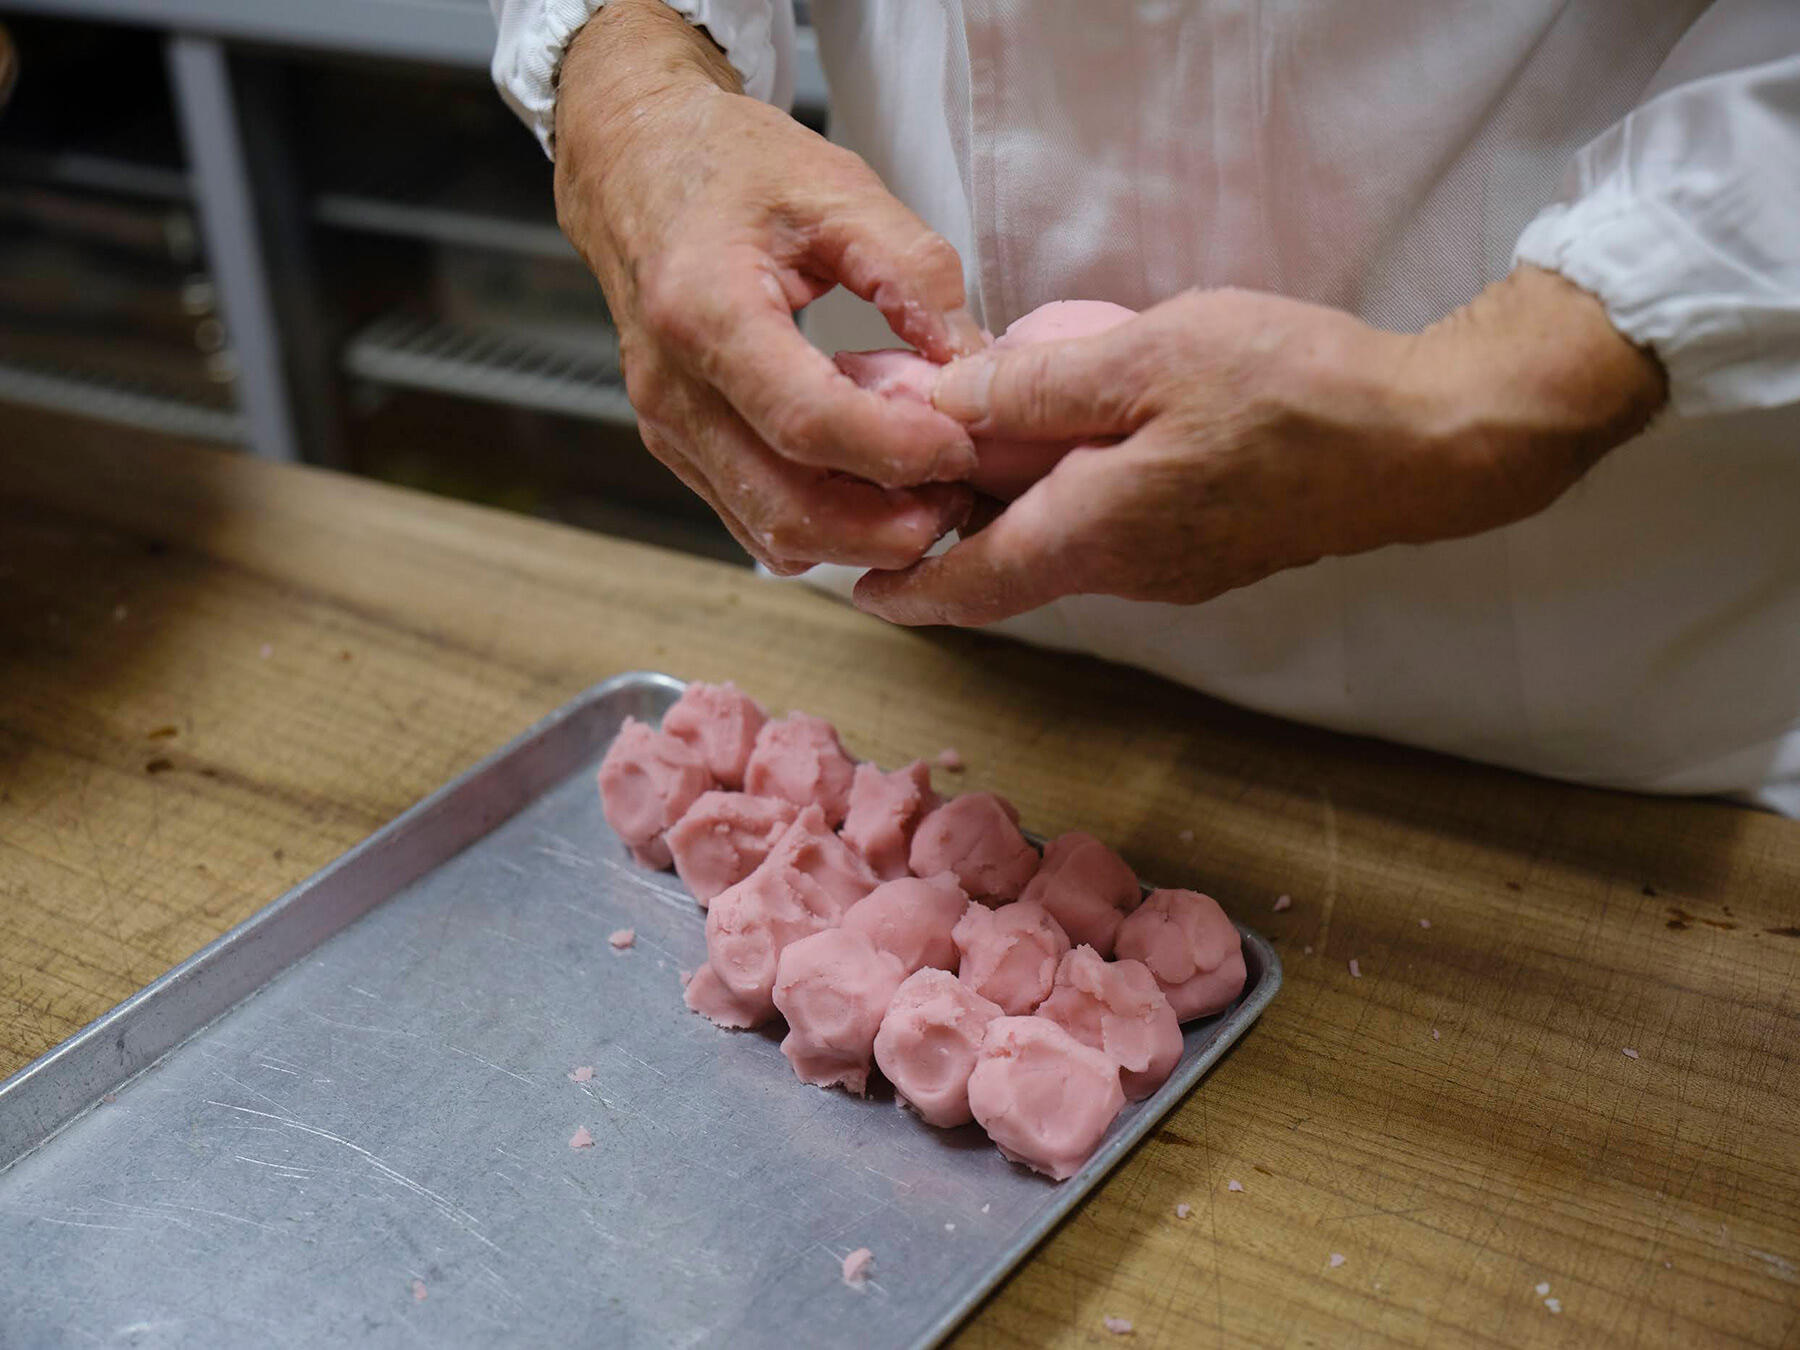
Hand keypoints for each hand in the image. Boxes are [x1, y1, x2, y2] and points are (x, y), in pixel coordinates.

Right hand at [554, 0, 985, 573]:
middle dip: (887, 526)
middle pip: (788, 508)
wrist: (637, 163)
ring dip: (861, 536)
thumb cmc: (729, 166)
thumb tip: (972, 362)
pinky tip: (874, 485)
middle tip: (960, 495)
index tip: (962, 443)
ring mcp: (669, 428)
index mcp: (705, 311)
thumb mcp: (835, 187)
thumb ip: (912, 271)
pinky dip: (825, 526)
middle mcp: (673, 387)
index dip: (897, 450)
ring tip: (928, 495)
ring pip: (774, 534)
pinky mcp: (680, 449)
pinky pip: (756, 522)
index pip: (807, 421)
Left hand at [853, 266, 1666, 623]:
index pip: (968, 586)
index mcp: (1096, 534)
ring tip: (972, 448)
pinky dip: (1066, 503)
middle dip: (944, 533)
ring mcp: (1174, 571)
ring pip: (1059, 549)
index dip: (902, 586)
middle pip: (1007, 566)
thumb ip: (1033, 388)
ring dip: (1007, 513)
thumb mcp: (1147, 358)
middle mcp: (1126, 573)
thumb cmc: (1294, 390)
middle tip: (897, 478)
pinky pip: (1110, 535)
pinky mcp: (1211, 553)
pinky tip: (1073, 445)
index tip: (852, 583)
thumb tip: (937, 407)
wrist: (1427, 442)